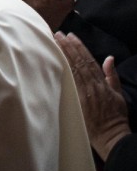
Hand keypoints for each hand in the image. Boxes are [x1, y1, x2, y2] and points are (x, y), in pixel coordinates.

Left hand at [54, 32, 129, 160]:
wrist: (111, 136)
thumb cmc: (115, 116)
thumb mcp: (118, 93)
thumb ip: (112, 75)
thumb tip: (109, 58)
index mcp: (102, 82)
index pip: (88, 60)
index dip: (79, 47)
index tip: (70, 36)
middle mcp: (92, 85)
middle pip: (77, 62)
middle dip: (67, 46)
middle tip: (56, 34)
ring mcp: (83, 93)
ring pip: (71, 69)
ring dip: (62, 54)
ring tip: (53, 42)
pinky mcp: (76, 101)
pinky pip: (68, 82)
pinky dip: (61, 70)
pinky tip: (53, 61)